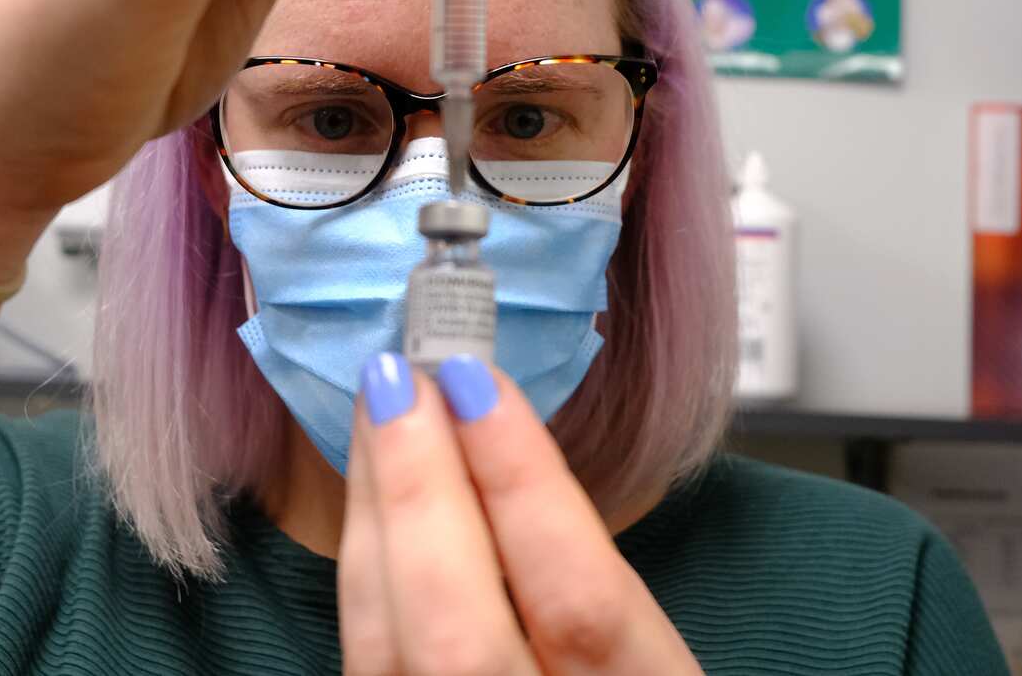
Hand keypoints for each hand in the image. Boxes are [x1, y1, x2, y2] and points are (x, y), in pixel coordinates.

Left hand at [339, 353, 702, 674]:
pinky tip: (371, 507)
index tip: (475, 378)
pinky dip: (363, 575)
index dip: (520, 482)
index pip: (579, 604)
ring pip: (388, 656)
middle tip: (399, 375)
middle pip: (459, 634)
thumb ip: (590, 586)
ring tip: (377, 412)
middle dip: (420, 490)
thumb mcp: (658, 662)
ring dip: (374, 519)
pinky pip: (369, 664)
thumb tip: (494, 437)